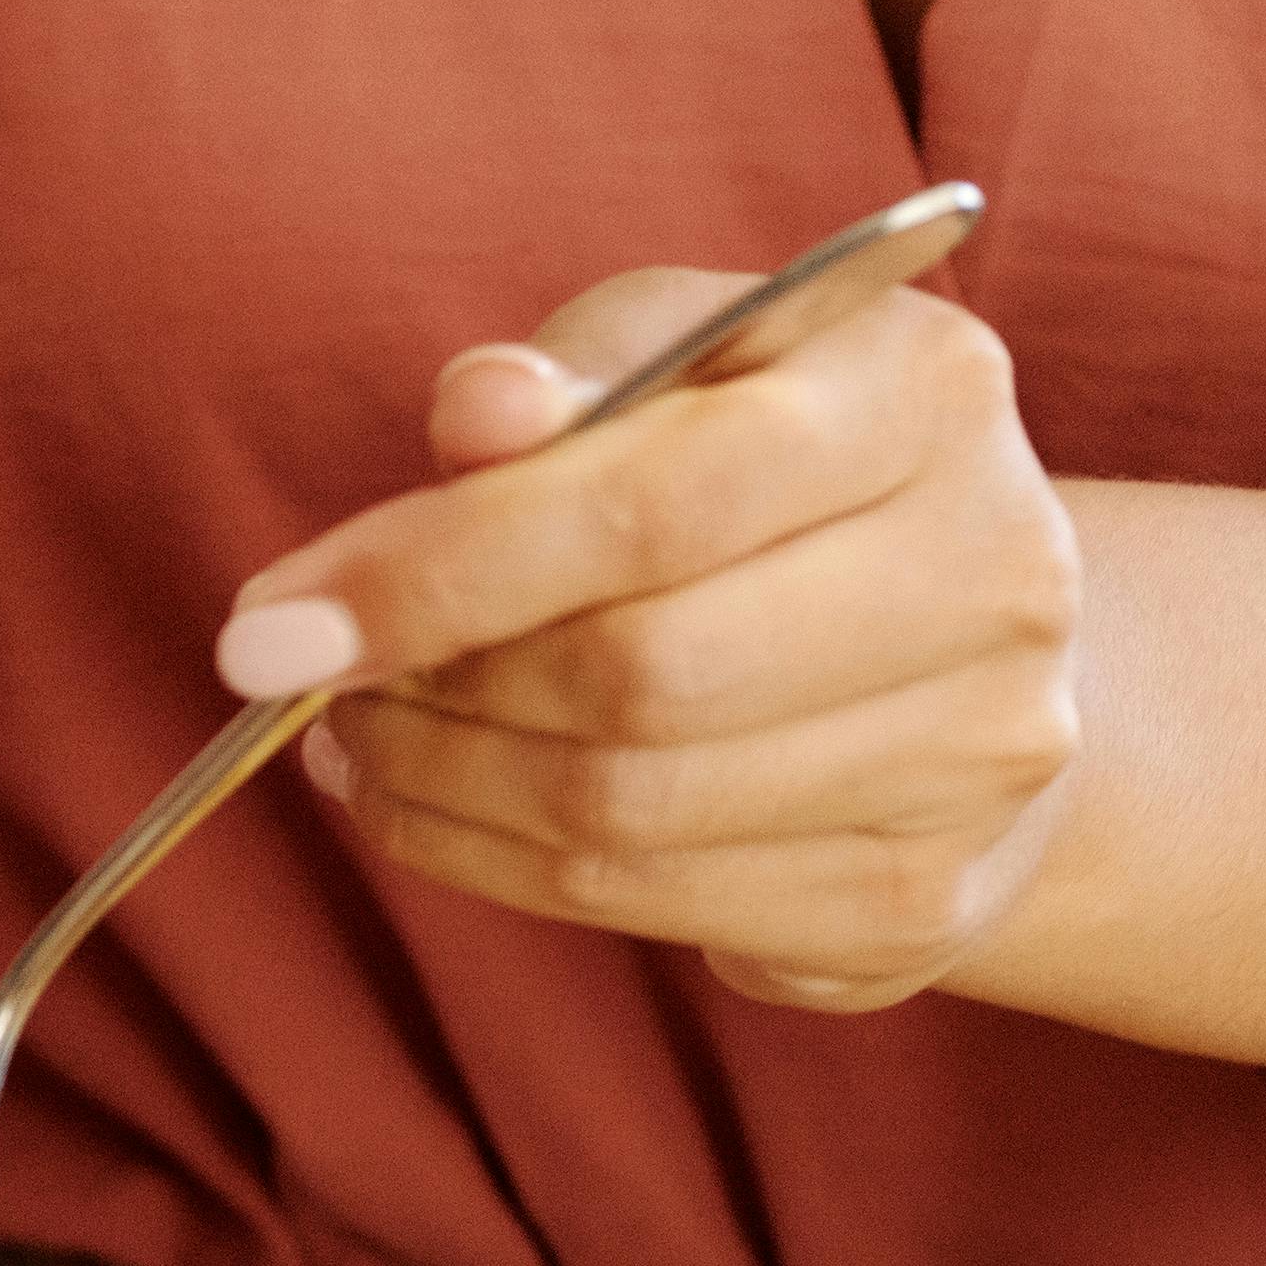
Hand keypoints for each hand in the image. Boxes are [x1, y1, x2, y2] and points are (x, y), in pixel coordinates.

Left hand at [225, 268, 1081, 1009]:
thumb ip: (576, 373)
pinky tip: (438, 807)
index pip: (655, 503)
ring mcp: (974, 756)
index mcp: (928, 395)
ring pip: (624, 809)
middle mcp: (994, 573)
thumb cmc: (769, 469)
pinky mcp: (915, 900)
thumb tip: (481, 414)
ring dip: (437, 785)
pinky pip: (643, 902)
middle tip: (321, 677)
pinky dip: (493, 862)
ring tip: (360, 736)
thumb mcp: (679, 363)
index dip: (437, 573)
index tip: (271, 624)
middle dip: (432, 687)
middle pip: (637, 676)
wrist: (954, 637)